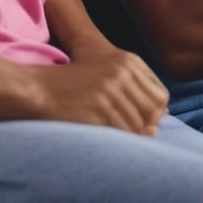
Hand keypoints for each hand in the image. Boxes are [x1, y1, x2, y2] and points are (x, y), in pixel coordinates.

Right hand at [31, 45, 168, 135]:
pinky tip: (108, 138)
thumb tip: (162, 116)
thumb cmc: (73, 83)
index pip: (159, 95)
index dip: (155, 113)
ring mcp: (111, 90)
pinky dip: (119, 141)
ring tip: (116, 135)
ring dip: (131, 137)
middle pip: (152, 111)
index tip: (145, 121)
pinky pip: (121, 134)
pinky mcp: (100, 108)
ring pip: (138, 126)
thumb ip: (135, 86)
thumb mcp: (107, 71)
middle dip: (146, 126)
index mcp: (128, 61)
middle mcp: (122, 73)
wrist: (40, 88)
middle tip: (131, 133)